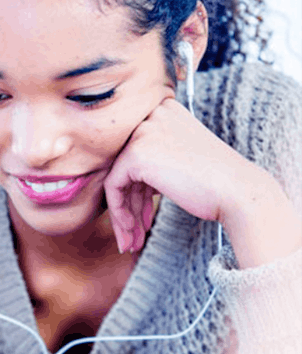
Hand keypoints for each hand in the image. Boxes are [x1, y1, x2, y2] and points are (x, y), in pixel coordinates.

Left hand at [103, 97, 256, 254]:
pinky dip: (120, 212)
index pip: (136, 152)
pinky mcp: (136, 153)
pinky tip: (132, 233)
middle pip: (126, 167)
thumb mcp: (179, 158)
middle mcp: (152, 115)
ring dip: (124, 216)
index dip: (136, 189)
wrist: (239, 193)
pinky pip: (114, 186)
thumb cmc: (216, 182)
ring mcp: (143, 132)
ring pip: (118, 180)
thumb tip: (119, 180)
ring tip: (130, 243)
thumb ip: (152, 159)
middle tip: (131, 235)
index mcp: (164, 110)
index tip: (140, 217)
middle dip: (129, 206)